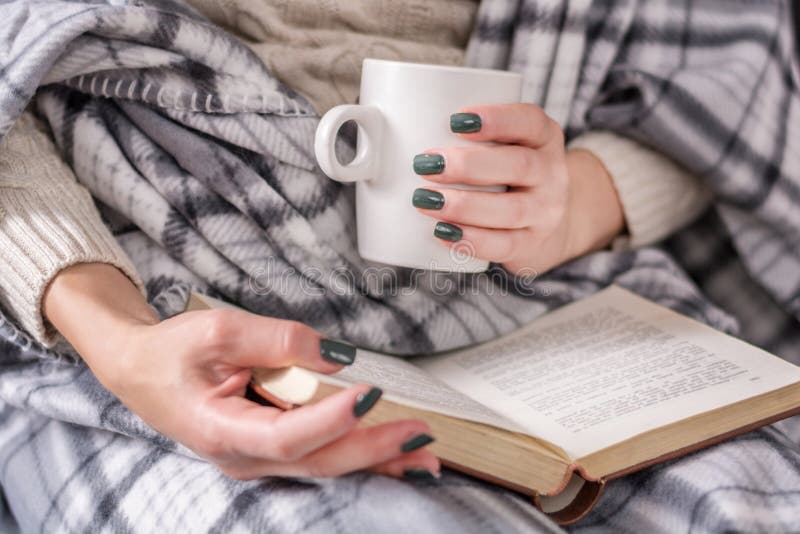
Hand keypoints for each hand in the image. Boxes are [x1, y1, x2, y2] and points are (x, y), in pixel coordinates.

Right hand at [44, 264, 438, 479]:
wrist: (140, 372)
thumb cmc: (170, 353)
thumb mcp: (216, 331)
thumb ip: (276, 339)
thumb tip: (335, 354)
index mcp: (223, 431)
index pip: (286, 434)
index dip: (330, 419)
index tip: (370, 393)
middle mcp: (245, 456)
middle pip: (318, 460)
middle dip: (374, 450)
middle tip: (420, 433)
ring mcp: (259, 458)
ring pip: (326, 466)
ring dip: (377, 461)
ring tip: (425, 456)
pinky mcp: (270, 448)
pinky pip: (321, 456)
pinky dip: (360, 455)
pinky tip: (395, 456)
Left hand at [412, 104, 624, 274]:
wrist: (541, 223)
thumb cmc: (505, 173)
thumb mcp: (503, 145)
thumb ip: (465, 135)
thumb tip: (388, 122)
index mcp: (544, 138)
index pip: (530, 121)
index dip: (496, 119)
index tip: (454, 119)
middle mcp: (552, 174)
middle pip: (519, 165)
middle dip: (468, 165)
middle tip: (425, 164)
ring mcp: (546, 212)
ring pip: (511, 209)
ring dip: (463, 205)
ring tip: (424, 200)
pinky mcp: (532, 245)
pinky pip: (505, 245)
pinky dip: (472, 240)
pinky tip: (443, 232)